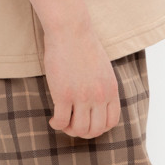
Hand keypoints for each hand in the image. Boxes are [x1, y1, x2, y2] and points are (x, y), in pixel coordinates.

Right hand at [43, 24, 121, 138]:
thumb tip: (97, 104)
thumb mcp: (103, 69)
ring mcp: (82, 96)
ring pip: (79, 129)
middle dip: (83, 133)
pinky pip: (62, 121)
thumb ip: (103, 87)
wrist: (70, 31)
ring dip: (69, 130)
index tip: (87, 123)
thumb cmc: (83, 46)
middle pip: (95, 129)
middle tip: (72, 125)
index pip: (111, 122)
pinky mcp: (64, 94)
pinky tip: (53, 119)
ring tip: (62, 122)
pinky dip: (57, 125)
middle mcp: (100, 96)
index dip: (99, 128)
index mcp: (111, 90)